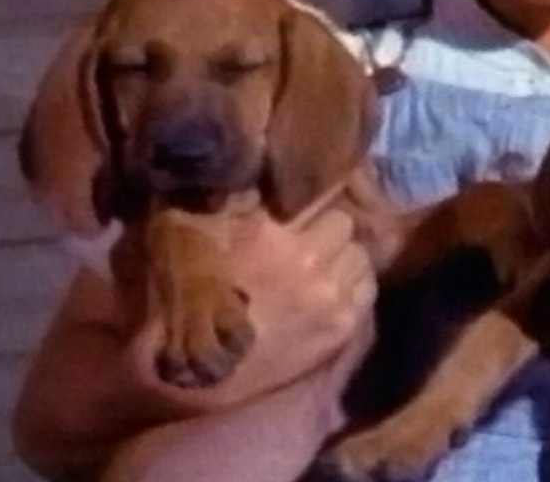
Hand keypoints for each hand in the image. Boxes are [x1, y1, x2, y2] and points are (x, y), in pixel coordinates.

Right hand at [130, 200, 377, 410]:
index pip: (320, 202)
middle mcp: (310, 263)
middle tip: (311, 244)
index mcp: (273, 235)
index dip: (309, 210)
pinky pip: (365, 294)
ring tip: (324, 270)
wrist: (193, 369)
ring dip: (344, 260)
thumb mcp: (189, 231)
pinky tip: (332, 295)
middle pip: (346, 228)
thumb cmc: (184, 297)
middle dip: (329, 233)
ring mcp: (330, 300)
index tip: (299, 219)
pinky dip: (353, 289)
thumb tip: (260, 181)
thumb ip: (231, 201)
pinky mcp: (338, 332)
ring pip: (361, 260)